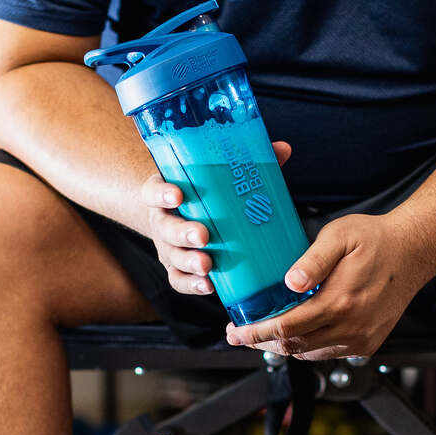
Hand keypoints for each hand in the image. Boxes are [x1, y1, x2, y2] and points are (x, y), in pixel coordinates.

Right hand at [141, 141, 291, 296]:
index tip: (178, 194)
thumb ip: (246, 162)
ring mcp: (167, 246)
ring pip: (172, 256)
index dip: (162, 193)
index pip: (153, 190)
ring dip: (189, 261)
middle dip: (182, 233)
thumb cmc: (203, 191)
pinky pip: (178, 279)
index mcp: (165, 192)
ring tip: (207, 265)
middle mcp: (161, 220)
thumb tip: (282, 149)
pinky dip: (192, 284)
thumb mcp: (215, 174)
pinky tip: (209, 285)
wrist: (182, 212)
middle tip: (202, 235)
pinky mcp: (175, 267)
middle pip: (164, 228)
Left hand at [226, 210, 435, 359]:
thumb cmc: (376, 240)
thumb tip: (289, 282)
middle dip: (262, 342)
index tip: (235, 332)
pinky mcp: (368, 343)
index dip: (256, 333)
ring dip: (285, 345)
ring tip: (265, 332)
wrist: (414, 251)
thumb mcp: (339, 236)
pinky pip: (328, 352)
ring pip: (310, 353)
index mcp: (340, 302)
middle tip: (240, 334)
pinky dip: (308, 346)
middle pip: (294, 346)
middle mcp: (351, 327)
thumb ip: (312, 260)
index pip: (286, 328)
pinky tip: (298, 330)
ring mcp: (361, 339)